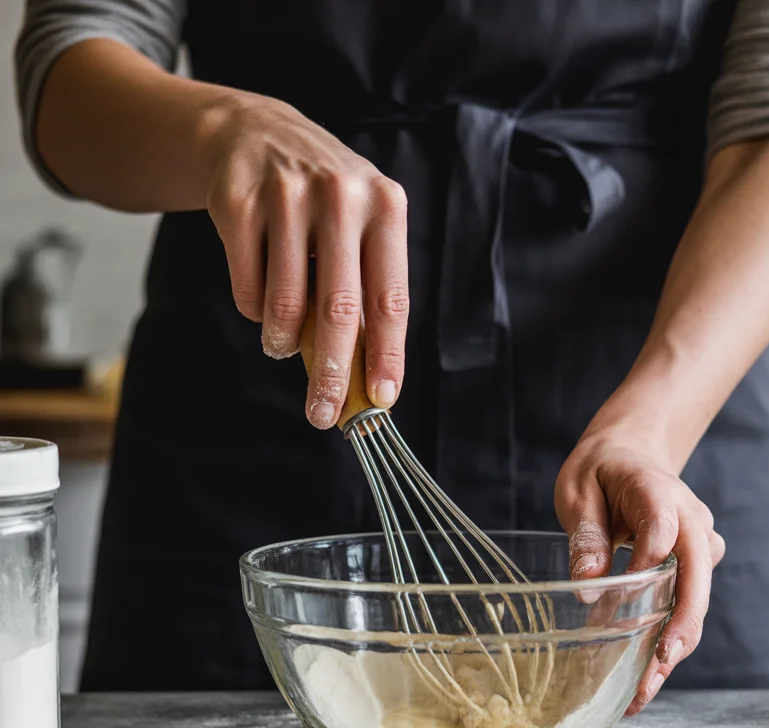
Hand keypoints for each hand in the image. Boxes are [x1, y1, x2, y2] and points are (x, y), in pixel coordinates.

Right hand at [205, 94, 408, 427]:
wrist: (254, 132)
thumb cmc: (321, 205)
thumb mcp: (358, 231)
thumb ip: (364, 295)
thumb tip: (364, 382)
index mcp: (385, 207)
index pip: (390, 298)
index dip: (386, 355)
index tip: (379, 400)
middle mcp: (341, 196)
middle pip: (338, 310)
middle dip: (330, 374)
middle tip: (322, 414)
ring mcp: (287, 195)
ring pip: (285, 306)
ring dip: (282, 343)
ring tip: (282, 344)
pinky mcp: (238, 201)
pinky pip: (247, 290)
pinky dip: (255, 311)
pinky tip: (261, 294)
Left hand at [554, 430, 725, 714]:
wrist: (633, 454)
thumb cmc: (600, 471)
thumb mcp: (578, 491)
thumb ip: (586, 533)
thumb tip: (589, 586)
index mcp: (659, 493)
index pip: (662, 532)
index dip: (646, 569)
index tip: (618, 607)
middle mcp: (691, 521)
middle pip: (696, 579)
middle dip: (678, 630)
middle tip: (655, 671)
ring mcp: (699, 545)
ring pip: (696, 602)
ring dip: (673, 649)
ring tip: (641, 694)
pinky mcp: (695, 567)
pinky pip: (687, 606)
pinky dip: (668, 642)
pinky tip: (643, 679)